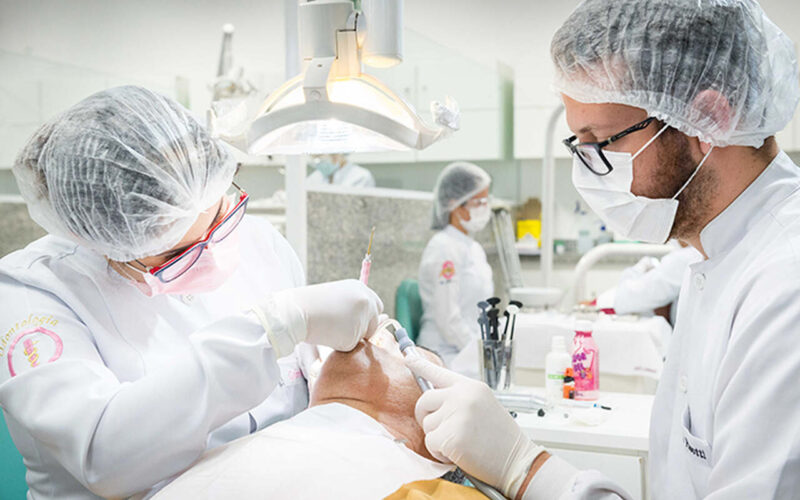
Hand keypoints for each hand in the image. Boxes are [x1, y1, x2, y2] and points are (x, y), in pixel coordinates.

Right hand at [273, 279, 382, 351]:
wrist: (296, 311)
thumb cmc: (311, 305)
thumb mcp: (337, 297)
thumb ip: (354, 306)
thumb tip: (376, 319)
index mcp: (360, 289)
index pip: (376, 305)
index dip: (369, 316)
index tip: (360, 322)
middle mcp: (365, 302)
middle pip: (374, 322)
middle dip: (365, 329)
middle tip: (343, 329)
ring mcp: (361, 318)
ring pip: (361, 336)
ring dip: (348, 336)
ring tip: (328, 326)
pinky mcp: (353, 336)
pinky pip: (350, 346)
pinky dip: (340, 344)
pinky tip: (327, 334)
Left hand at [406, 357, 544, 498]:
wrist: (518, 462)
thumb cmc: (501, 439)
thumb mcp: (483, 406)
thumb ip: (460, 399)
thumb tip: (435, 401)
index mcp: (471, 387)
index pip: (439, 372)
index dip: (421, 365)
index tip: (407, 358)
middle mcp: (462, 396)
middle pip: (424, 400)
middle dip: (427, 417)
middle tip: (442, 430)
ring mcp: (456, 414)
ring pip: (427, 425)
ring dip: (438, 438)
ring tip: (461, 443)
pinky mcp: (451, 436)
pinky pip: (430, 443)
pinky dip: (440, 453)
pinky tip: (459, 453)